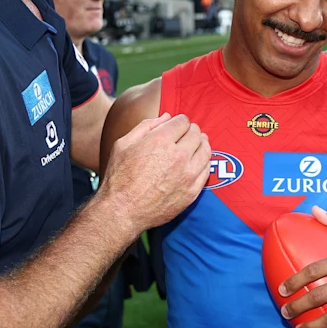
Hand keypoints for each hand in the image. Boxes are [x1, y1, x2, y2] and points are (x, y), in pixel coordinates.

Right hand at [100, 113, 210, 234]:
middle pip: (196, 134)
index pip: (183, 121)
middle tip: (187, 134)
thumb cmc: (119, 177)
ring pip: (206, 150)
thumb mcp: (124, 144)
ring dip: (202, 144)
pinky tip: (197, 161)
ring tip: (196, 144)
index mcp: (160, 141)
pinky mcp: (192, 191)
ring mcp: (187, 175)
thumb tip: (166, 116)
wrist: (122, 210)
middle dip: (191, 130)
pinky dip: (204, 162)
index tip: (177, 125)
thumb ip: (146, 126)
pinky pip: (207, 170)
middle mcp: (178, 156)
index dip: (180, 121)